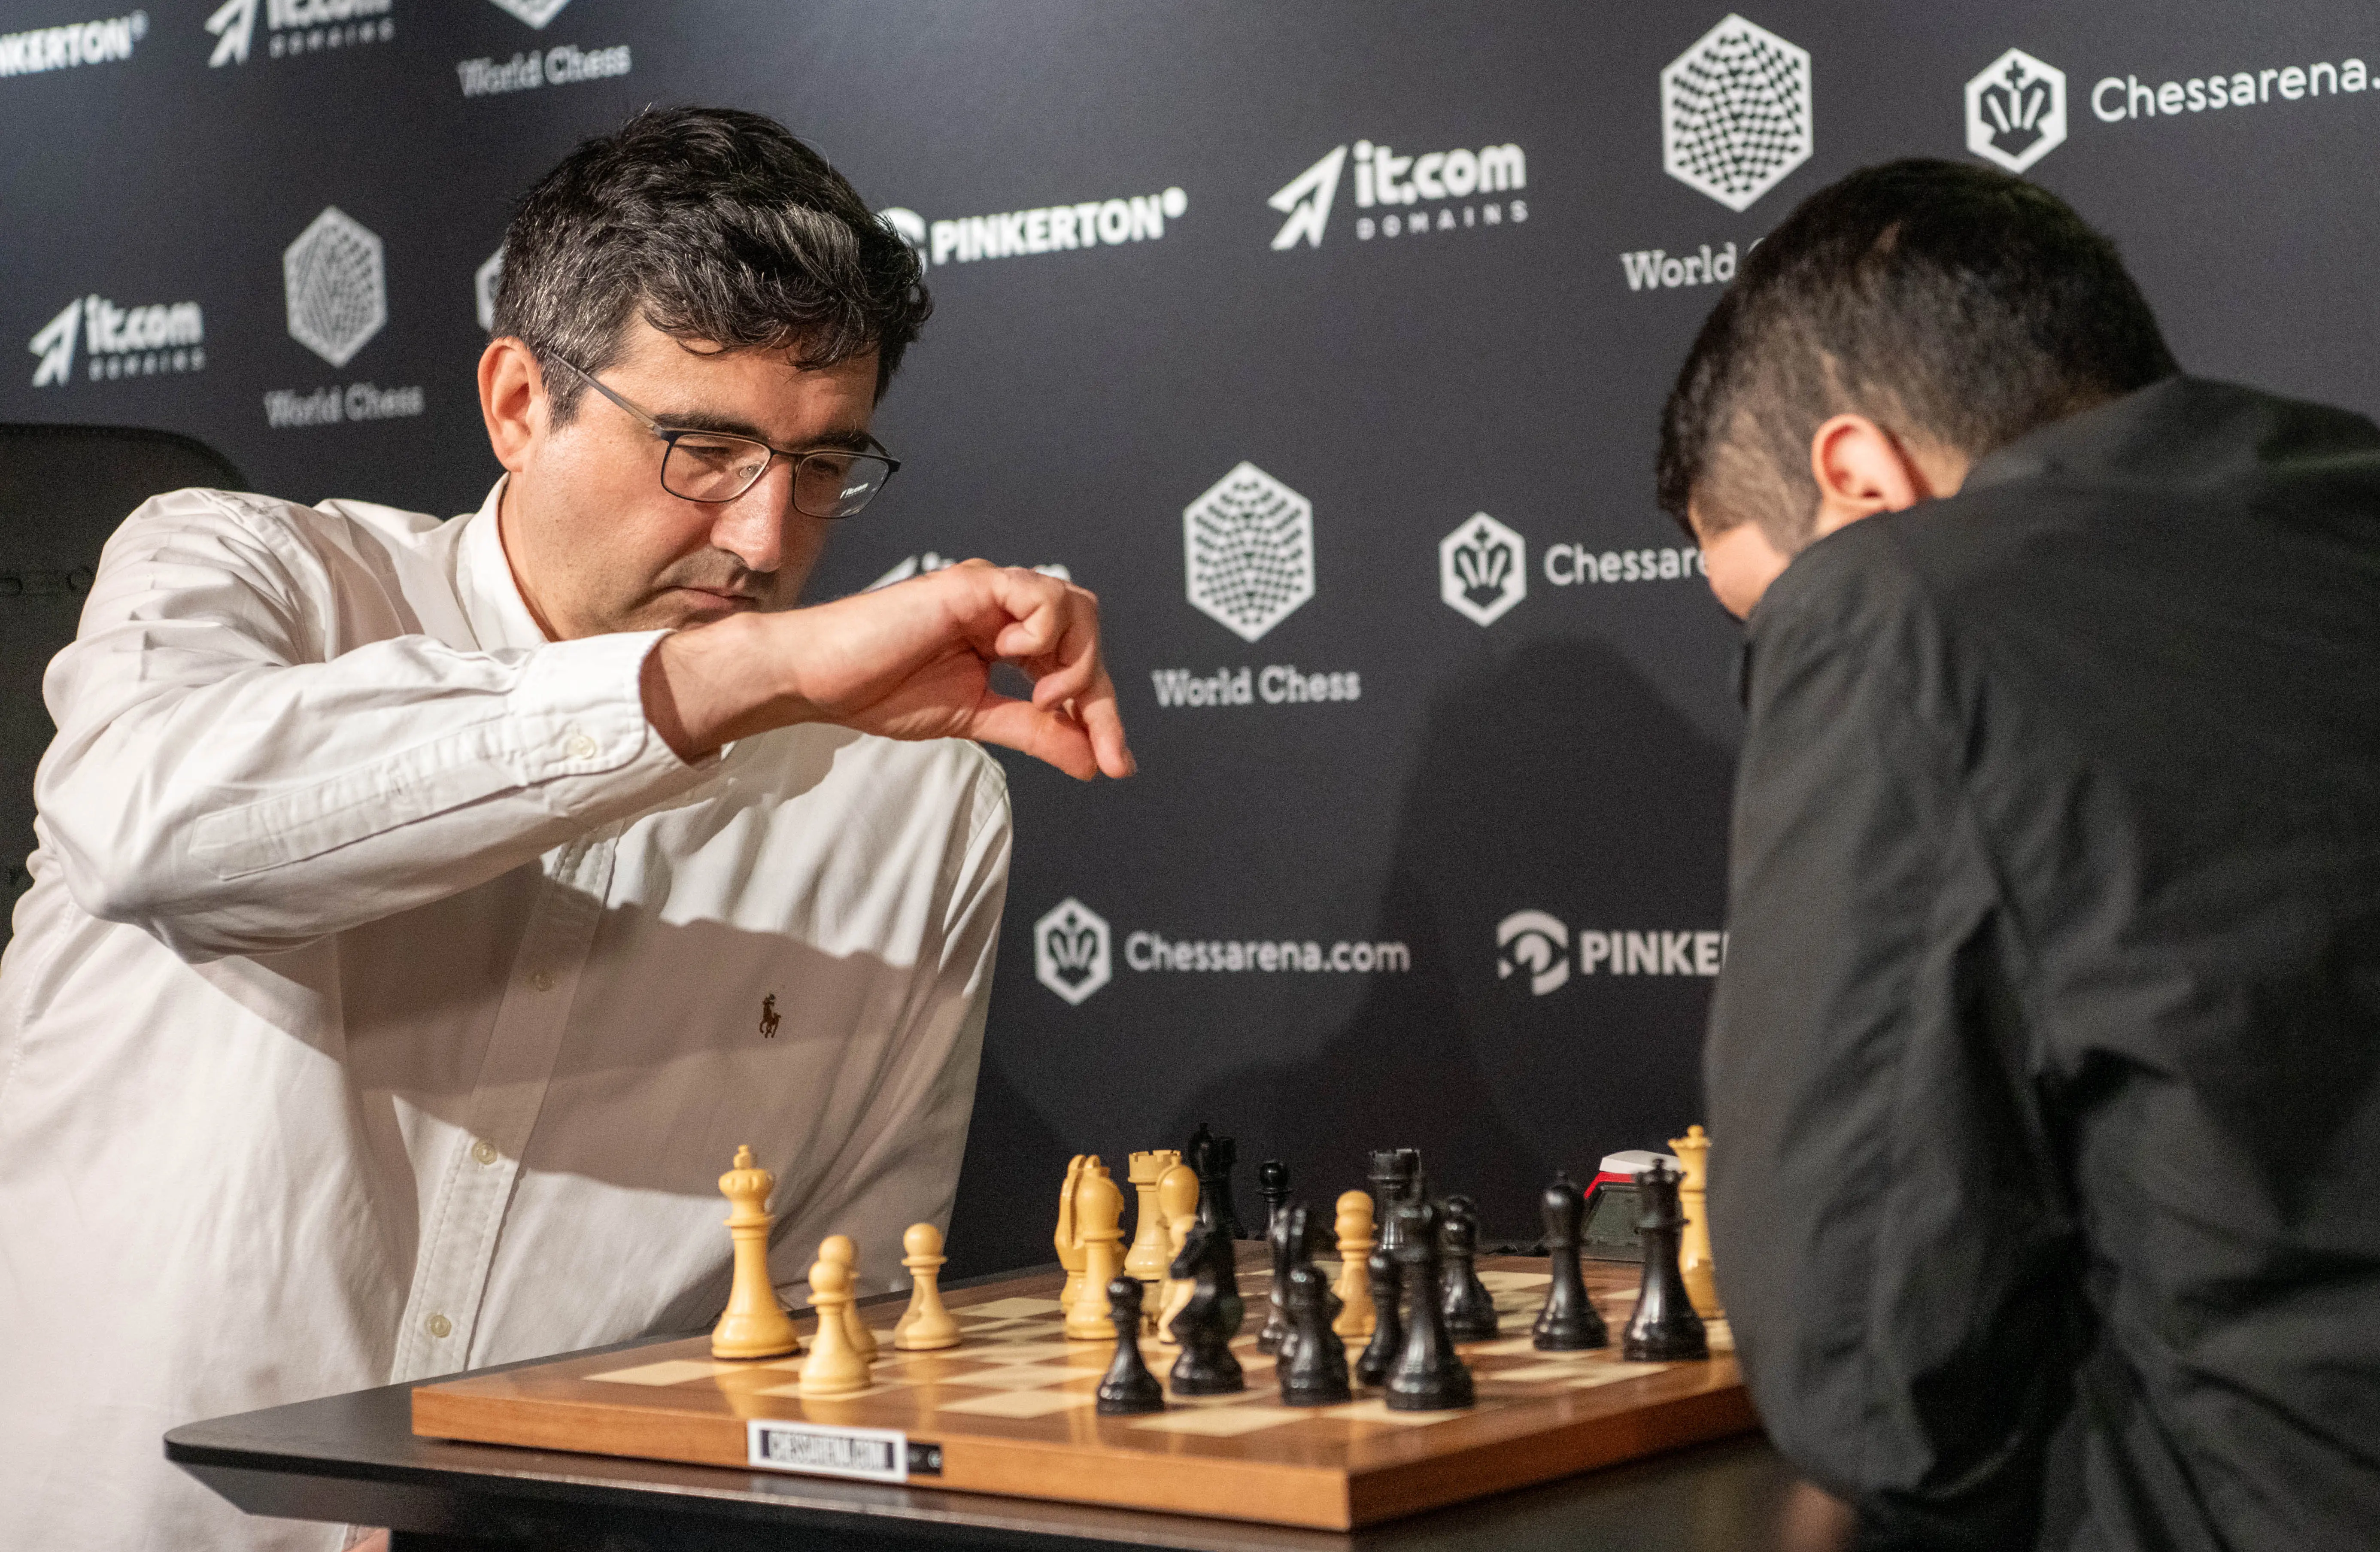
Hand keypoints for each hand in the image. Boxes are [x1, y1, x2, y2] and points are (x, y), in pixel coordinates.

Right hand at [644, 561, 1134, 779]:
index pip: (1076, 666)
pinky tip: (1009, 659)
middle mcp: (1006, 609)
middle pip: (1089, 632)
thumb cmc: (880, 691)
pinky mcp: (970, 584)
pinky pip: (1036, 594)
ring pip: (1075, 607)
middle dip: (1101, 692)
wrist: (818, 680)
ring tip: (1042, 698)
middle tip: (1094, 740)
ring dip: (1075, 661)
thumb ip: (1033, 732)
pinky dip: (1041, 631)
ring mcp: (990, 593)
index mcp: (1007, 636)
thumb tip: (1092, 761)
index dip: (1104, 715)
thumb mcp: (975, 720)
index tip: (1118, 765)